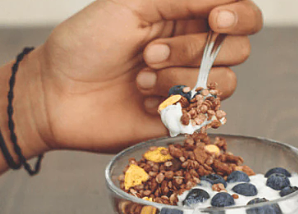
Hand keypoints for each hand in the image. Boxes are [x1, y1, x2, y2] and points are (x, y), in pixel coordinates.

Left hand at [26, 0, 261, 152]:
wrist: (56, 94)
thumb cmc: (86, 43)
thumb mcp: (131, 3)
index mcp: (185, 15)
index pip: (242, 12)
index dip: (239, 15)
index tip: (215, 18)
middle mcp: (194, 49)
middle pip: (238, 48)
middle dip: (194, 50)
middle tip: (149, 53)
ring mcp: (190, 85)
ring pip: (225, 82)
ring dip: (179, 78)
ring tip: (140, 78)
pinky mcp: (183, 118)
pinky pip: (204, 113)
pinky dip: (173, 104)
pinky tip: (141, 101)